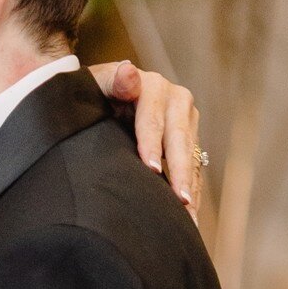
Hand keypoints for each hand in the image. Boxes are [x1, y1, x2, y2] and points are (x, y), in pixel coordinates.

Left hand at [90, 59, 201, 216]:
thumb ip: (112, 80)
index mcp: (153, 87)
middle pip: (178, 140)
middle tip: (180, 200)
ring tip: (189, 215)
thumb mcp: (97, 83)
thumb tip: (129, 73)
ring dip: (190, 186)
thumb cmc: (94, 92)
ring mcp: (185, 121)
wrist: (105, 93)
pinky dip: (191, 190)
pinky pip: (193, 167)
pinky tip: (191, 214)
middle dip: (179, 172)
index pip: (152, 120)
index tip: (151, 169)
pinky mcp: (188, 139)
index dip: (151, 144)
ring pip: (190, 155)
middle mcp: (176, 101)